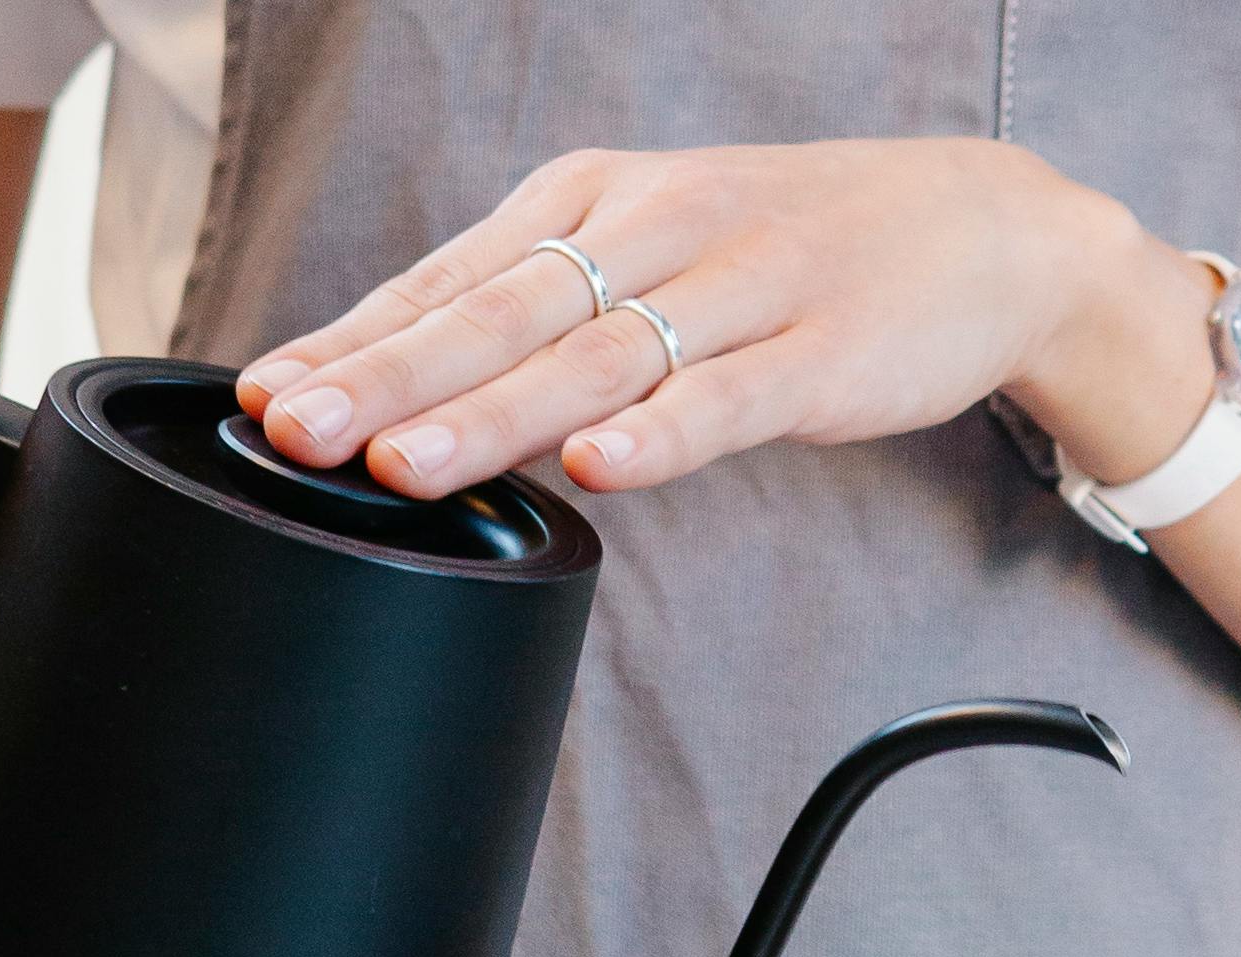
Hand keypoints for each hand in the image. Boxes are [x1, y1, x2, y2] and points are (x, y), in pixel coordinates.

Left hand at [236, 140, 1222, 502]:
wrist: (979, 230)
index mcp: (593, 205)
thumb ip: (556, 320)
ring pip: (592, 360)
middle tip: (292, 426)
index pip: (450, 279)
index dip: (352, 341)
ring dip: (491, 417)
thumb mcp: (660, 255)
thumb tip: (423, 394)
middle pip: (497, 315)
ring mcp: (737, 291)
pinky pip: (727, 400)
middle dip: (385, 377)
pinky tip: (601, 467)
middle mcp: (651, 234)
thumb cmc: (798, 258)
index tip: (261, 397)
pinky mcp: (818, 353)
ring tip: (402, 466)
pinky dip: (662, 434)